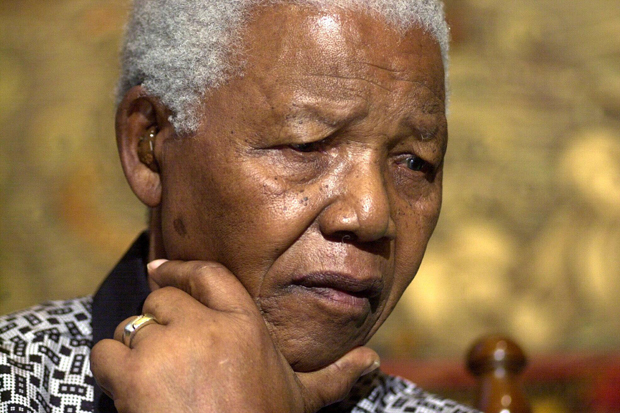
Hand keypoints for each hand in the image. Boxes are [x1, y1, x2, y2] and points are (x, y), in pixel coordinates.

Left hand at [90, 260, 379, 412]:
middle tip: (163, 353)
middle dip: (158, 322)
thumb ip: (334, 376)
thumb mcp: (301, 401)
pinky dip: (110, 370)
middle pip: (164, 299)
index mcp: (246, 325)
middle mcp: (207, 326)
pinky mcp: (134, 375)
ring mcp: (169, 347)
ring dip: (133, 351)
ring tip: (149, 382)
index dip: (180, 270)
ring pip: (132, 326)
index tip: (160, 270)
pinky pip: (106, 352)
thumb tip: (374, 362)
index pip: (209, 275)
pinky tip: (127, 392)